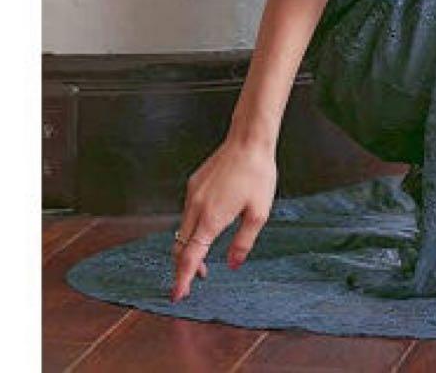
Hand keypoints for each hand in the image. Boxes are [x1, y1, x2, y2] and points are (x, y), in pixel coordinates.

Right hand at [170, 137, 277, 301]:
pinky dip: (192, 227)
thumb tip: (233, 264)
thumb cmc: (258, 175)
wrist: (249, 140)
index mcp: (211, 219)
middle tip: (197, 280)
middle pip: (180, 247)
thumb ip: (243, 242)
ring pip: (182, 229)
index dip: (182, 279)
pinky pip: (188, 212)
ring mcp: (192, 194)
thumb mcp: (258, 213)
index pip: (189, 257)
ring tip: (205, 257)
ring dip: (189, 246)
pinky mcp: (194, 184)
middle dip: (185, 266)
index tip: (177, 295)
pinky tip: (208, 227)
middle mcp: (196, 207)